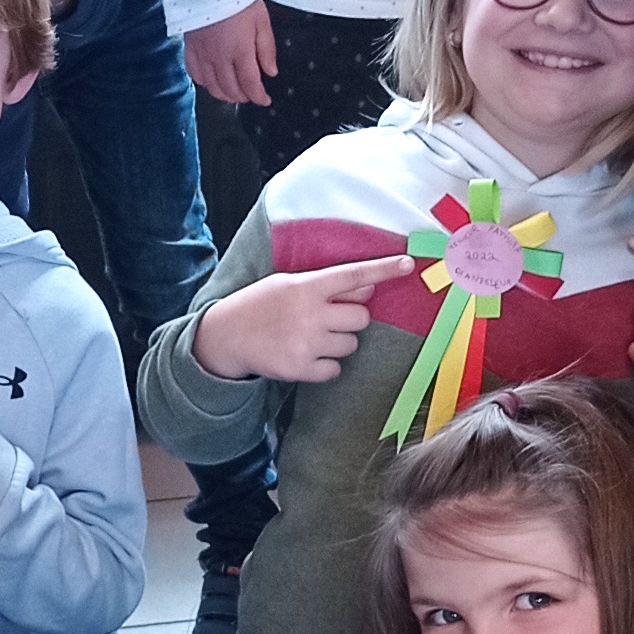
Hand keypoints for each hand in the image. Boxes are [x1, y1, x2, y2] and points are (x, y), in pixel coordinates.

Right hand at [183, 2, 276, 107]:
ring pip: (212, 87)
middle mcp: (219, 58)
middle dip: (243, 97)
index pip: (250, 84)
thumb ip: (267, 49)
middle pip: (231, 90)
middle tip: (251, 95)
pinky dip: (205, 83)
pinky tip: (212, 80)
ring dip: (224, 94)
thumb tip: (270, 72)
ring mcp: (202, 55)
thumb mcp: (262, 21)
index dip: (259, 97)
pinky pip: (195, 75)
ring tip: (233, 92)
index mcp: (240, 51)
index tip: (264, 100)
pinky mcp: (190, 50)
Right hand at [191, 255, 412, 387]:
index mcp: (307, 286)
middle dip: (349, 318)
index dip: (384, 269)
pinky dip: (325, 365)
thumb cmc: (260, 305)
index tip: (408, 264)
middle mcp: (310, 313)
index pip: (354, 275)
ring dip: (339, 342)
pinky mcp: (301, 368)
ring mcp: (307, 343)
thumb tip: (368, 288)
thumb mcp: (288, 284)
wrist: (226, 336)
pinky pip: (335, 369)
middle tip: (326, 318)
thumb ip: (326, 286)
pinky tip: (305, 355)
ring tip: (311, 337)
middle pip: (361, 317)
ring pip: (351, 344)